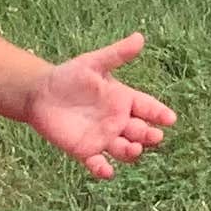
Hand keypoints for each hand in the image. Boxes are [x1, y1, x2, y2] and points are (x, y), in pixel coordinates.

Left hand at [23, 33, 174, 179]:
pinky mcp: (85, 151)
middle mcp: (119, 121)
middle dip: (149, 135)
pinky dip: (102, 169)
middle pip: (141, 132)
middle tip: (153, 135)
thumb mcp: (93, 63)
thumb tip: (140, 37)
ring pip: (124, 150)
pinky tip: (106, 172)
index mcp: (124, 100)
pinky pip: (97, 163)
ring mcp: (104, 138)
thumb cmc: (69, 76)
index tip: (170, 118)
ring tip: (132, 149)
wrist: (40, 94)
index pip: (148, 107)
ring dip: (131, 152)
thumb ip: (117, 55)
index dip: (159, 113)